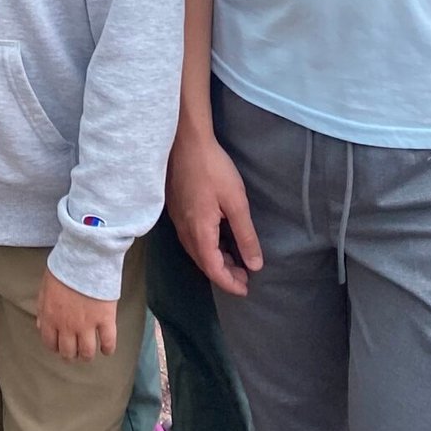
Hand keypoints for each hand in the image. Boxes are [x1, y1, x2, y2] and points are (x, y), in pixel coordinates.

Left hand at [36, 271, 117, 359]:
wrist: (85, 256)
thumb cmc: (64, 267)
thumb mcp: (45, 287)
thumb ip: (43, 308)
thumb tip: (41, 326)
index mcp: (51, 317)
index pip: (50, 343)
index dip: (55, 347)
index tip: (60, 346)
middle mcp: (68, 326)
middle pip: (68, 352)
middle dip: (71, 354)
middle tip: (75, 350)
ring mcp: (87, 324)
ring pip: (87, 353)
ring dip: (87, 355)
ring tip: (90, 351)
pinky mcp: (105, 319)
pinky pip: (108, 343)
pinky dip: (108, 349)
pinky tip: (107, 349)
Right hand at [164, 125, 262, 295]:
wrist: (186, 141)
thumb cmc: (214, 169)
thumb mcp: (236, 202)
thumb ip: (245, 235)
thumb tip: (255, 265)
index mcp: (199, 232)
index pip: (213, 269)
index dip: (229, 283)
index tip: (246, 289)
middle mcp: (184, 231)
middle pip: (203, 263)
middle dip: (223, 274)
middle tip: (245, 275)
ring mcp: (177, 220)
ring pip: (196, 251)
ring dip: (215, 260)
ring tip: (234, 259)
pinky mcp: (175, 208)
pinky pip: (191, 238)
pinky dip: (206, 247)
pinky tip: (218, 239)